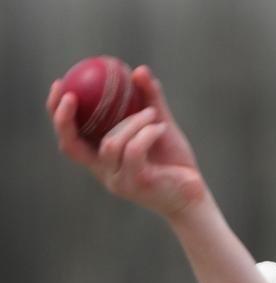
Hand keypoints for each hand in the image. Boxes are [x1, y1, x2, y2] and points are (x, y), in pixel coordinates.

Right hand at [46, 65, 205, 218]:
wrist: (193, 194)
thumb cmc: (174, 162)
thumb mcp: (158, 126)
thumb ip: (149, 100)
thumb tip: (138, 70)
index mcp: (102, 160)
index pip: (70, 139)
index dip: (57, 114)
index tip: (60, 85)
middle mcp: (104, 173)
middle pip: (70, 146)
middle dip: (64, 118)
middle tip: (73, 94)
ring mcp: (119, 180)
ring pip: (110, 143)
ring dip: (131, 121)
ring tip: (152, 113)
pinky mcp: (137, 183)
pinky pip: (133, 150)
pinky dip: (147, 132)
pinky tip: (160, 127)